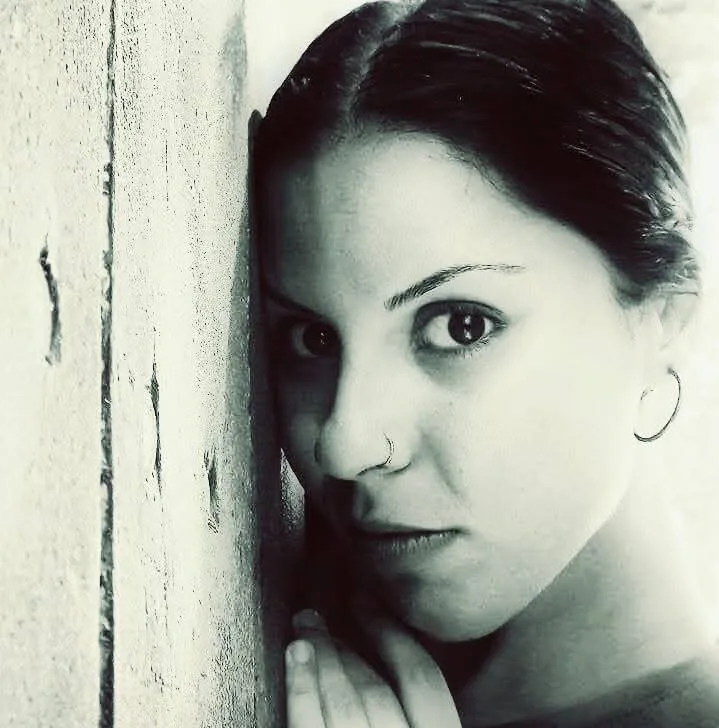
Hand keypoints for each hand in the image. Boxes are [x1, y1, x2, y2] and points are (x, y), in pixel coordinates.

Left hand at [286, 610, 461, 727]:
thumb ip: (414, 712)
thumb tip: (387, 662)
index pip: (426, 681)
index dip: (394, 634)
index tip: (366, 602)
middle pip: (379, 688)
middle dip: (348, 644)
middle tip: (320, 617)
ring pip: (346, 702)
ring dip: (323, 656)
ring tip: (304, 628)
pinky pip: (309, 727)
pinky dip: (301, 686)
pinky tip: (293, 655)